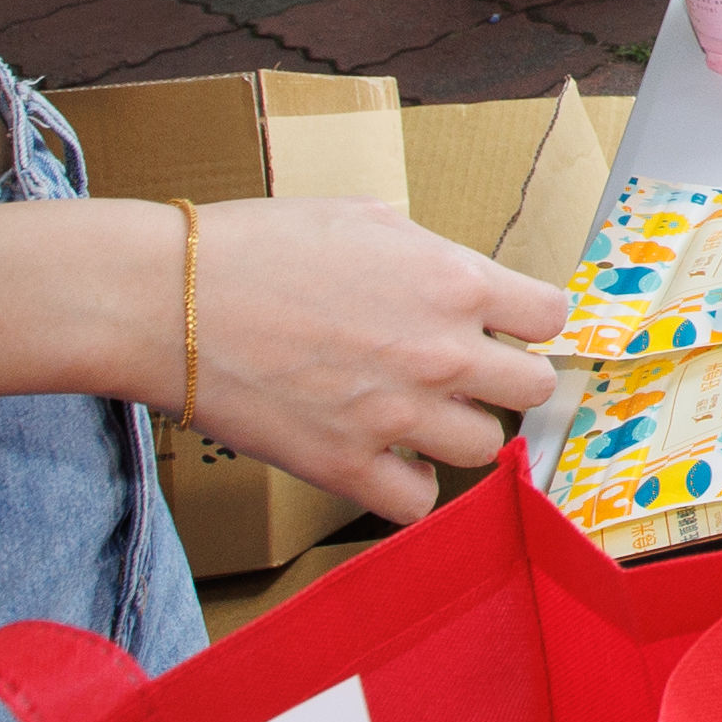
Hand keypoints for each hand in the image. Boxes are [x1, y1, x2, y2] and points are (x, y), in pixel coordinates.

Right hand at [179, 196, 574, 525]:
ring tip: (416, 416)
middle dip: (504, 381)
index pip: (551, 316)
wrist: (170, 300)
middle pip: (533, 390)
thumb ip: (426, 254)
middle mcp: (442, 352)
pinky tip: (382, 461)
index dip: (529, 322)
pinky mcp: (347, 467)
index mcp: (453, 281)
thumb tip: (449, 278)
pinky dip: (407, 488)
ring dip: (457, 434)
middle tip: (465, 376)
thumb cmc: (256, 246)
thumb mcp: (362, 219)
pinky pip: (418, 503)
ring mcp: (398, 416)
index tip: (505, 327)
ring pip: (484, 449)